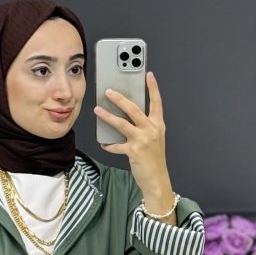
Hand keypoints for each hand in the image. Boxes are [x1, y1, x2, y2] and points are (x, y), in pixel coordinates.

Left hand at [94, 69, 170, 198]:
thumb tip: (126, 116)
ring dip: (108, 116)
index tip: (149, 75)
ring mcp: (142, 140)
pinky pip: (116, 146)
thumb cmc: (154, 159)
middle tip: (108, 91)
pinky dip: (109, 144)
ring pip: (122, 123)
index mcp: (158, 125)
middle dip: (120, 99)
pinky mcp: (134, 151)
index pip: (156, 102)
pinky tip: (103, 143)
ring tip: (97, 110)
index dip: (153, 88)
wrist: (157, 179)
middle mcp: (151, 130)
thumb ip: (144, 126)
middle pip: (134, 109)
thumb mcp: (154, 139)